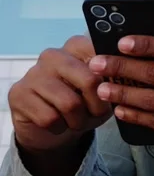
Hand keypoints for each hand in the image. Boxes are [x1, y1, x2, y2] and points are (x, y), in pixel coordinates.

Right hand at [9, 36, 112, 156]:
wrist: (51, 127)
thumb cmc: (81, 104)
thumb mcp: (102, 94)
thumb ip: (110, 85)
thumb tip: (113, 86)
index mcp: (76, 47)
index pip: (101, 54)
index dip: (113, 79)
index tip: (113, 91)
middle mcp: (53, 55)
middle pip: (90, 80)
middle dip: (98, 106)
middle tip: (95, 114)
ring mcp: (33, 73)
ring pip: (70, 104)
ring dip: (78, 122)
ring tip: (76, 121)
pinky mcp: (19, 93)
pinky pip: (50, 118)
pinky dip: (60, 128)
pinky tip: (57, 123)